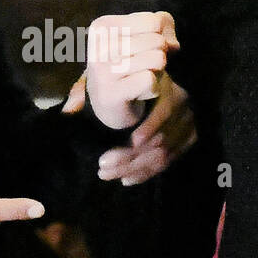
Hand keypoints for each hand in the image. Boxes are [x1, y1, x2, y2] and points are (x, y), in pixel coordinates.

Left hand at [64, 71, 196, 185]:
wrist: (153, 78)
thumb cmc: (125, 78)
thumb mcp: (109, 78)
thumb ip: (87, 93)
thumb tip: (67, 111)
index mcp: (167, 88)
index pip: (164, 112)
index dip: (148, 129)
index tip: (128, 143)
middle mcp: (183, 106)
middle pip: (161, 141)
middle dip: (130, 158)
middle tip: (103, 167)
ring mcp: (189, 124)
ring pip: (164, 156)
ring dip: (135, 169)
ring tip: (109, 174)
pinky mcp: (190, 138)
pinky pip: (169, 162)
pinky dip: (147, 173)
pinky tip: (127, 179)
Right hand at [83, 12, 178, 129]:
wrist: (111, 103)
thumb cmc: (131, 62)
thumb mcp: (147, 34)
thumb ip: (163, 23)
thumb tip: (172, 45)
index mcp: (103, 27)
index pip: (153, 21)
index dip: (158, 36)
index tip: (142, 49)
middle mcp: (98, 47)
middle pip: (157, 41)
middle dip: (158, 56)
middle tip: (141, 67)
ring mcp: (102, 72)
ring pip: (156, 59)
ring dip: (156, 72)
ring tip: (140, 78)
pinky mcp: (110, 94)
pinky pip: (150, 80)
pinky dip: (152, 88)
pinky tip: (139, 92)